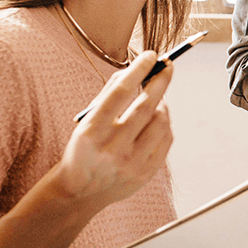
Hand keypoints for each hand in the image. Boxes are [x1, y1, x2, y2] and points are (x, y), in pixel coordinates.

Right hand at [54, 51, 174, 206]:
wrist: (79, 191)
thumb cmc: (84, 148)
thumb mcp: (86, 122)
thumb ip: (108, 95)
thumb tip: (134, 69)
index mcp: (92, 131)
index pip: (120, 93)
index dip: (137, 71)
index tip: (150, 55)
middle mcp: (112, 148)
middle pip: (146, 106)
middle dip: (160, 81)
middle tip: (167, 66)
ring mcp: (131, 163)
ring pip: (160, 122)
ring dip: (162, 104)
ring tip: (156, 98)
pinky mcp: (146, 173)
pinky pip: (166, 139)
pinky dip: (165, 124)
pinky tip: (158, 118)